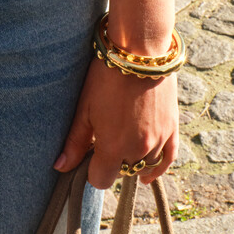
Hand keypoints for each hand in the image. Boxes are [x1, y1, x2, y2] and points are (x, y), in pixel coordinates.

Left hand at [53, 58, 178, 189]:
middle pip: (121, 172)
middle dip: (111, 162)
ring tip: (120, 143)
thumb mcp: (85, 109)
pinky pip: (167, 160)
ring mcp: (158, 141)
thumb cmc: (105, 78)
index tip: (88, 157)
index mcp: (113, 147)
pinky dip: (157, 169)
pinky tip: (146, 175)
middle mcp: (138, 150)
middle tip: (103, 141)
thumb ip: (75, 142)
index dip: (92, 171)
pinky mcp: (172, 129)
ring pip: (143, 166)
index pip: (101, 180)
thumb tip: (60, 167)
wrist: (139, 53)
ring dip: (131, 160)